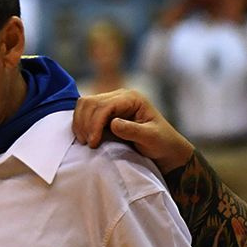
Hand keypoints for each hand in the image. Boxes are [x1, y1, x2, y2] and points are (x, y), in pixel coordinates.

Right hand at [72, 89, 193, 173]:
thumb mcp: (151, 138)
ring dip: (80, 123)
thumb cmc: (162, 143)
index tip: (93, 142)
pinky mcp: (105, 111)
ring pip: (84, 105)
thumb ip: (133, 130)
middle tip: (88, 143)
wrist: (166, 150)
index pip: (104, 105)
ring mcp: (111, 102)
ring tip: (85, 141)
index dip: (95, 123)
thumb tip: (112, 123)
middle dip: (85, 123)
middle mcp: (119, 96)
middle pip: (90, 102)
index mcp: (132, 98)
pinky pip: (85, 112)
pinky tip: (85, 136)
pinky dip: (81, 123)